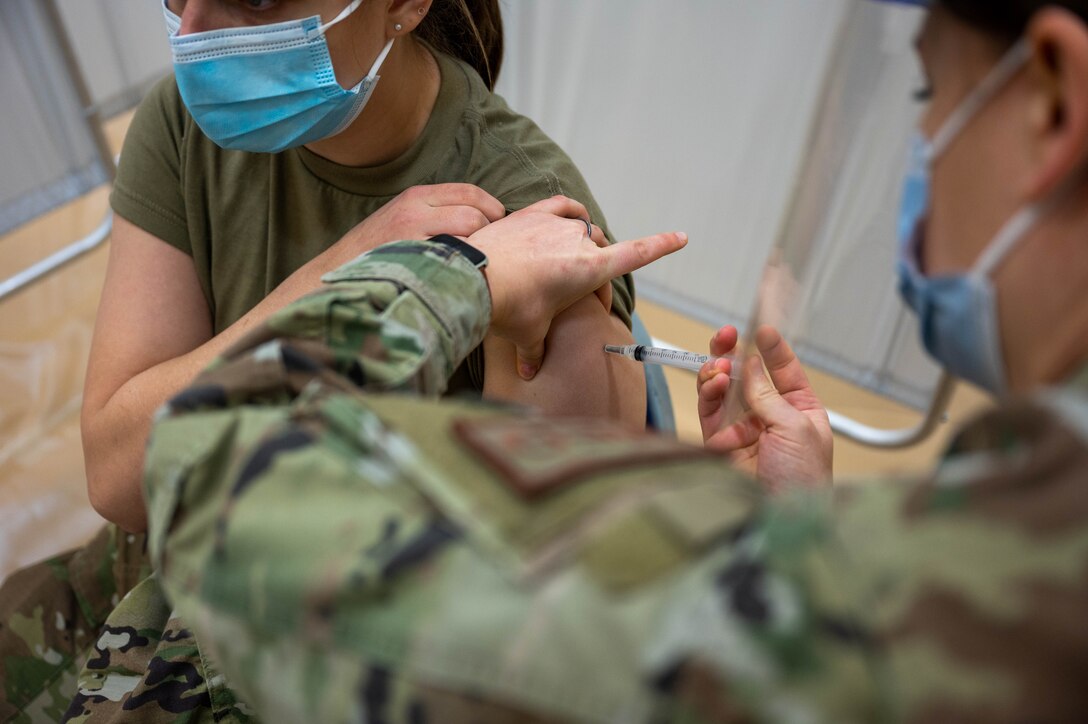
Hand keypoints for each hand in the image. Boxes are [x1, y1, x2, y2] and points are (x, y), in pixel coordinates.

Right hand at [320, 183, 504, 270]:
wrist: (335, 276)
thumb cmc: (373, 254)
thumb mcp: (400, 220)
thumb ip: (433, 214)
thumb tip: (477, 220)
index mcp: (415, 196)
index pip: (469, 191)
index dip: (492, 207)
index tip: (500, 224)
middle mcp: (415, 208)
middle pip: (475, 211)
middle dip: (492, 230)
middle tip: (492, 249)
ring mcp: (413, 233)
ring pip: (470, 230)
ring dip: (482, 248)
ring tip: (479, 264)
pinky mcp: (413, 257)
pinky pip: (456, 254)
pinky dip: (468, 264)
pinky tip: (466, 276)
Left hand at [467, 195, 686, 378]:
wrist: (471, 277)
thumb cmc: (508, 308)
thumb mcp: (527, 334)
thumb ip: (534, 352)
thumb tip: (529, 374)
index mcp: (590, 269)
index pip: (636, 254)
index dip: (661, 246)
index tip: (682, 237)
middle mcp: (579, 241)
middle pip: (603, 254)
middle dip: (598, 277)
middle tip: (582, 301)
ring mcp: (555, 223)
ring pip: (583, 230)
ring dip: (583, 245)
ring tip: (568, 264)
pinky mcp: (532, 213)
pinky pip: (562, 206)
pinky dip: (569, 212)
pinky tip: (569, 217)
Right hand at [697, 325, 831, 490]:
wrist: (777, 520)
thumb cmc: (802, 480)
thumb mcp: (794, 429)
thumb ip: (768, 395)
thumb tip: (751, 364)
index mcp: (800, 411)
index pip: (785, 372)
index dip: (773, 349)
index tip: (762, 328)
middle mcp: (770, 417)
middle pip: (748, 376)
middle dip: (735, 353)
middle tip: (726, 335)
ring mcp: (744, 430)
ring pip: (724, 390)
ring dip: (719, 372)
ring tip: (720, 367)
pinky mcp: (720, 444)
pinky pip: (710, 410)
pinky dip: (709, 393)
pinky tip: (715, 384)